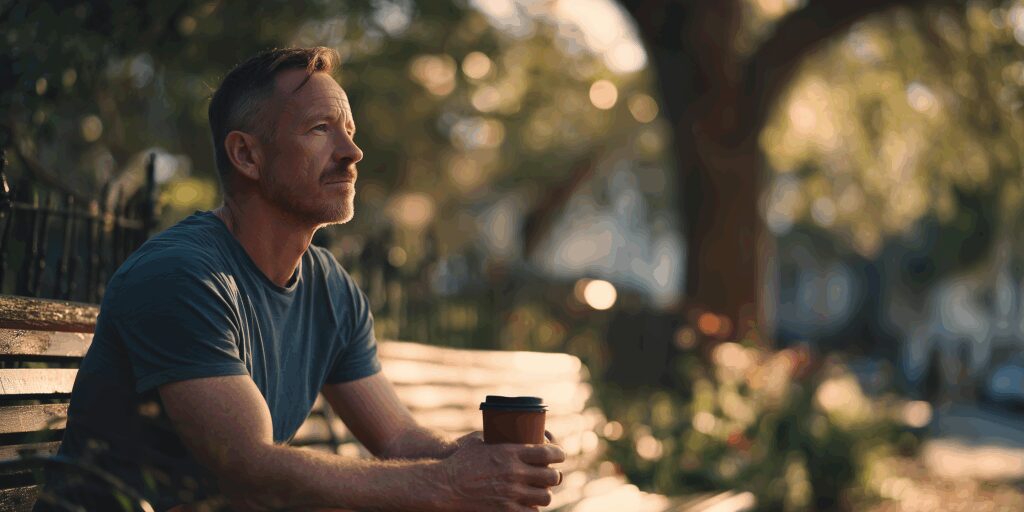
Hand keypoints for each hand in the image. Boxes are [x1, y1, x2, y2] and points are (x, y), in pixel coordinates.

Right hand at [435, 435, 564, 511]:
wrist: (445, 485)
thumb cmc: (459, 461)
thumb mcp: (478, 441)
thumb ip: (494, 437)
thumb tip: (503, 429)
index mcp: (511, 452)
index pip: (548, 452)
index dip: (559, 454)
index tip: (559, 455)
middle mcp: (515, 472)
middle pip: (551, 476)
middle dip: (554, 476)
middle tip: (550, 475)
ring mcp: (511, 493)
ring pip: (545, 496)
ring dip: (545, 494)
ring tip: (541, 492)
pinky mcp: (505, 510)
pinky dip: (533, 509)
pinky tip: (530, 506)